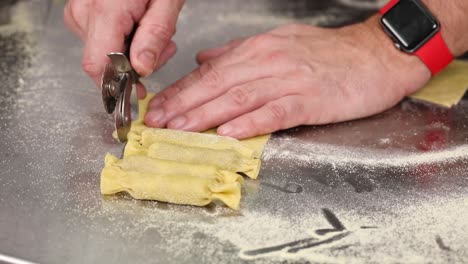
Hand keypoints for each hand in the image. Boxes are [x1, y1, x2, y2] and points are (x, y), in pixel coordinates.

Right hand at [64, 0, 184, 95]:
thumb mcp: (167, 3)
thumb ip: (154, 36)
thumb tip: (141, 69)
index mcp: (106, 10)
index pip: (97, 65)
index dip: (117, 85)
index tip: (138, 92)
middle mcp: (85, 12)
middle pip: (102, 62)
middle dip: (135, 65)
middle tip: (162, 48)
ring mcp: (80, 11)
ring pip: (102, 53)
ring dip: (132, 52)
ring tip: (153, 30)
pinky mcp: (82, 12)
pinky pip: (100, 40)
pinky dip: (123, 41)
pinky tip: (138, 26)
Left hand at [144, 16, 430, 138]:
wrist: (377, 55)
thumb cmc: (330, 53)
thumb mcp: (280, 42)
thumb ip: (240, 52)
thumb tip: (205, 59)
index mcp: (259, 49)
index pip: (211, 71)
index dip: (182, 90)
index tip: (159, 106)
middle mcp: (269, 61)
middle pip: (218, 84)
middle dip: (183, 104)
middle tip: (157, 122)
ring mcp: (290, 80)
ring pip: (239, 97)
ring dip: (206, 115)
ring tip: (180, 130)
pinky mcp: (311, 99)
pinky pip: (276, 111)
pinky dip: (250, 122)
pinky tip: (229, 132)